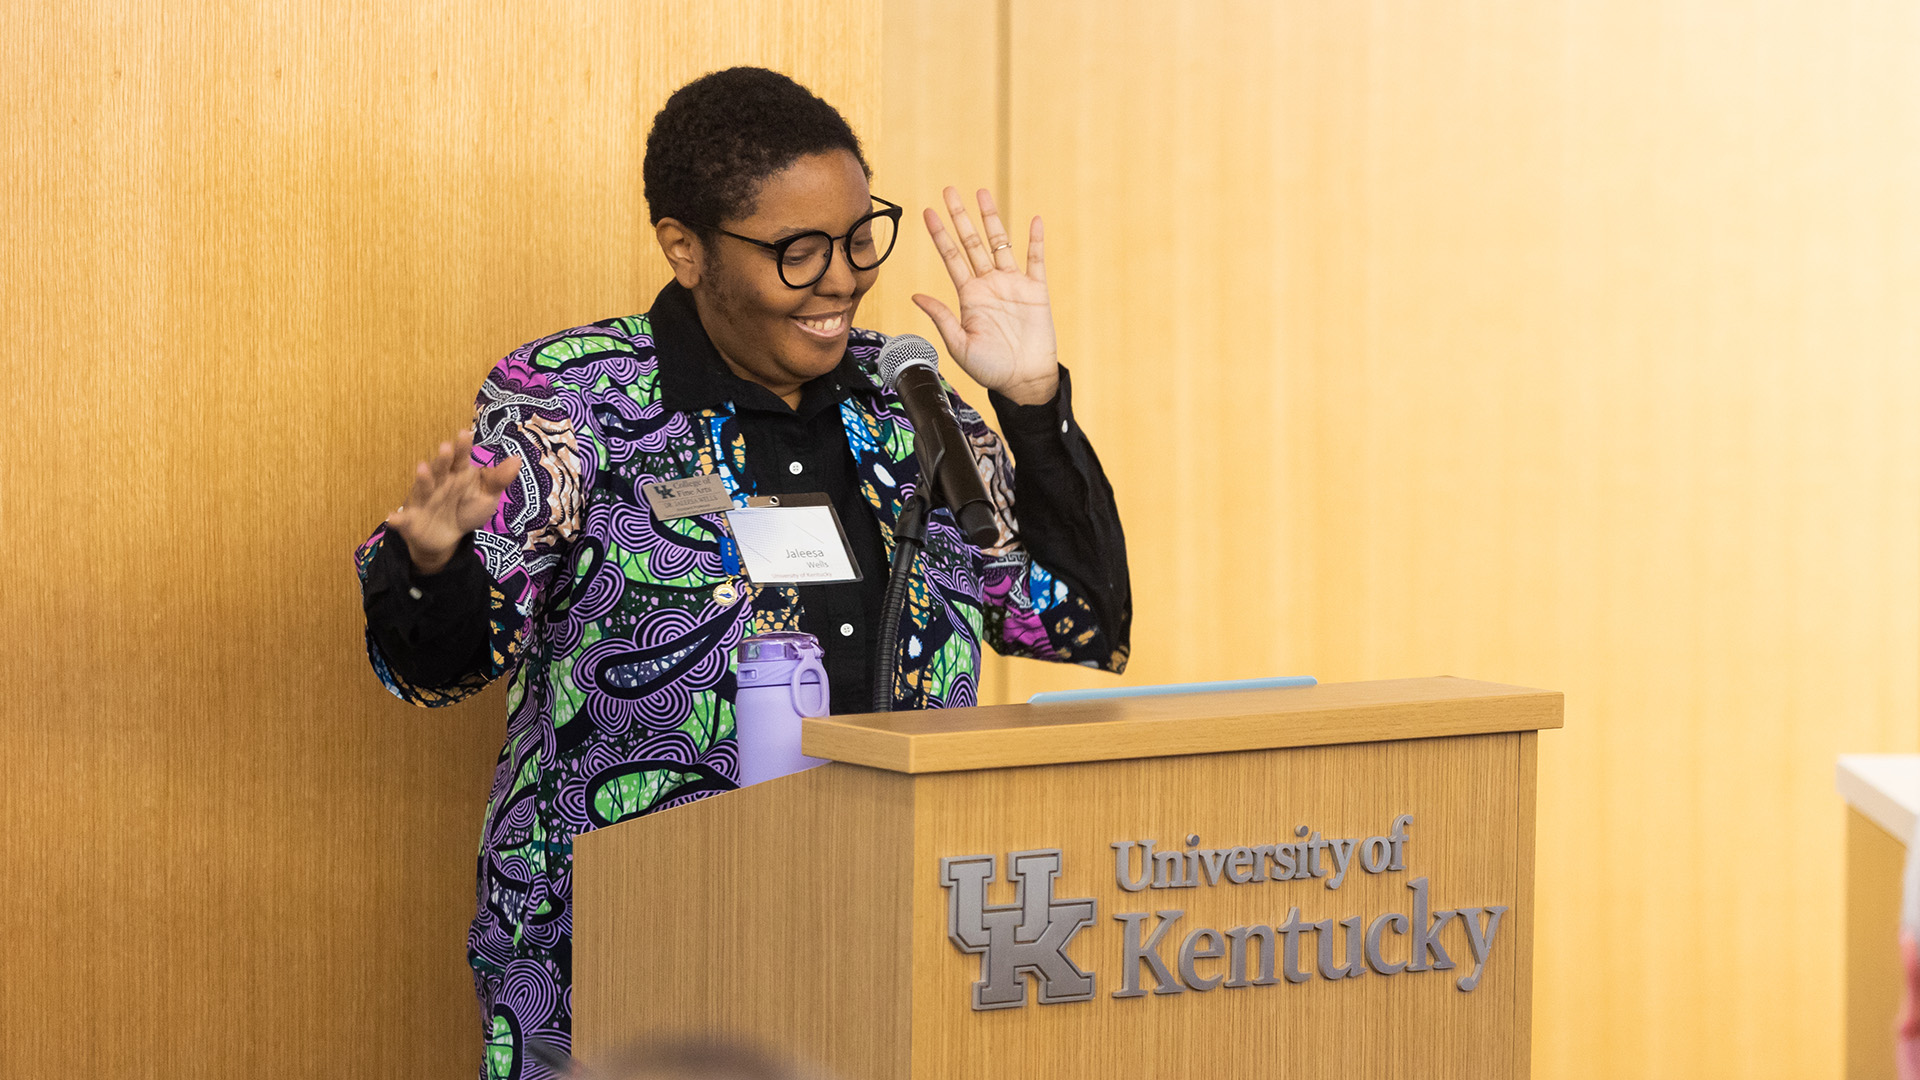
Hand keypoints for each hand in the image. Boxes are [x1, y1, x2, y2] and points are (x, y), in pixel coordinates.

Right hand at [386, 429, 522, 575]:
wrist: (448, 538)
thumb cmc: (467, 510)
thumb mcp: (486, 496)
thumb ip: (498, 480)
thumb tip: (517, 459)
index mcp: (457, 474)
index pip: (461, 459)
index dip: (462, 447)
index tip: (466, 433)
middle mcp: (439, 483)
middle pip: (440, 469)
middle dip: (442, 460)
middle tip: (446, 448)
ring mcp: (424, 500)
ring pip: (423, 489)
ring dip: (422, 480)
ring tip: (422, 469)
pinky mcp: (412, 519)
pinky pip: (403, 519)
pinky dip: (397, 519)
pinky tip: (392, 518)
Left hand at [912, 187, 1058, 405]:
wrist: (1023, 380)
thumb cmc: (990, 368)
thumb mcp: (959, 344)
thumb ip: (941, 316)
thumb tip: (916, 295)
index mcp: (969, 295)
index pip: (951, 257)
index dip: (940, 234)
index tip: (928, 212)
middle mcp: (989, 284)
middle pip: (972, 242)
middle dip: (961, 217)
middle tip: (950, 191)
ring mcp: (1012, 284)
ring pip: (1000, 243)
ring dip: (991, 219)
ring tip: (982, 193)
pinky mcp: (1036, 290)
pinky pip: (1035, 260)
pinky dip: (1035, 240)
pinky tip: (1033, 220)